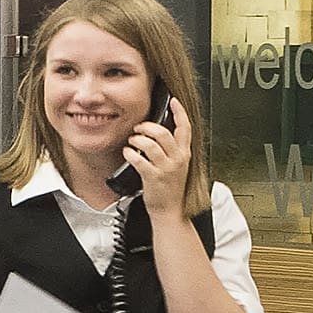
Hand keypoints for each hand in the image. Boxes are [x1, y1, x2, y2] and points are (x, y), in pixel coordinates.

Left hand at [119, 101, 195, 219]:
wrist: (170, 210)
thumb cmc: (170, 188)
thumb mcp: (177, 165)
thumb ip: (172, 149)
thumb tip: (158, 132)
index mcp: (185, 154)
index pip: (185, 128)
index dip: (180, 112)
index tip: (173, 101)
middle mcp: (178, 159)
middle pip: (163, 133)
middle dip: (147, 126)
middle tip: (139, 128)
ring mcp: (166, 169)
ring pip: (150, 144)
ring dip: (137, 139)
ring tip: (132, 141)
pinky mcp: (153, 177)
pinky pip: (139, 159)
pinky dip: (130, 153)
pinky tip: (127, 153)